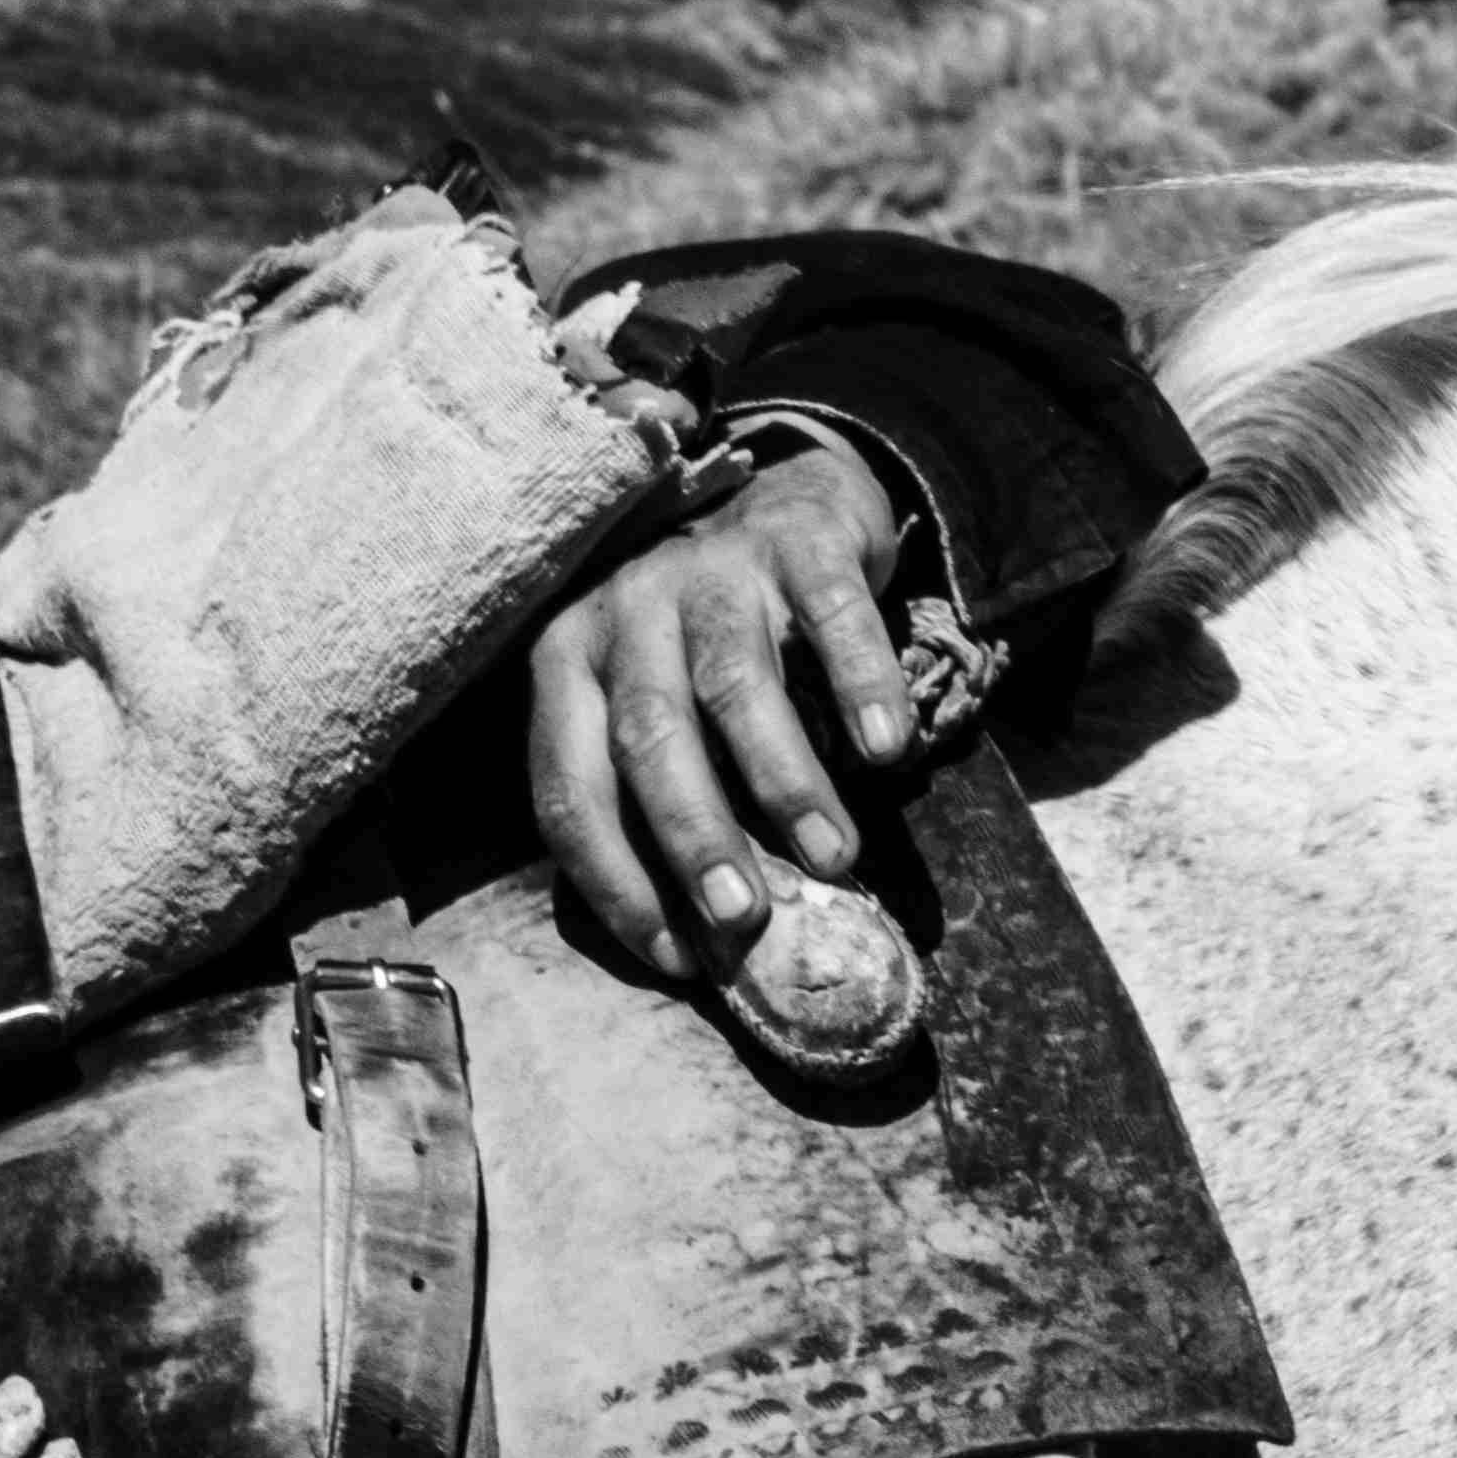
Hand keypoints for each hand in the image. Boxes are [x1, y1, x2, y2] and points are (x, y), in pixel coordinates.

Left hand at [521, 435, 920, 972]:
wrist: (785, 504)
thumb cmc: (714, 643)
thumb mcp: (661, 704)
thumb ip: (669, 791)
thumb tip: (706, 927)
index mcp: (568, 664)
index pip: (569, 787)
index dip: (615, 878)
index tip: (674, 953)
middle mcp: (625, 611)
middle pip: (648, 737)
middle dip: (694, 835)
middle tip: (743, 913)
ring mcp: (712, 570)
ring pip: (736, 685)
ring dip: (785, 782)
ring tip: (834, 856)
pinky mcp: (799, 541)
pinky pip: (831, 618)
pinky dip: (860, 687)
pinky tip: (888, 750)